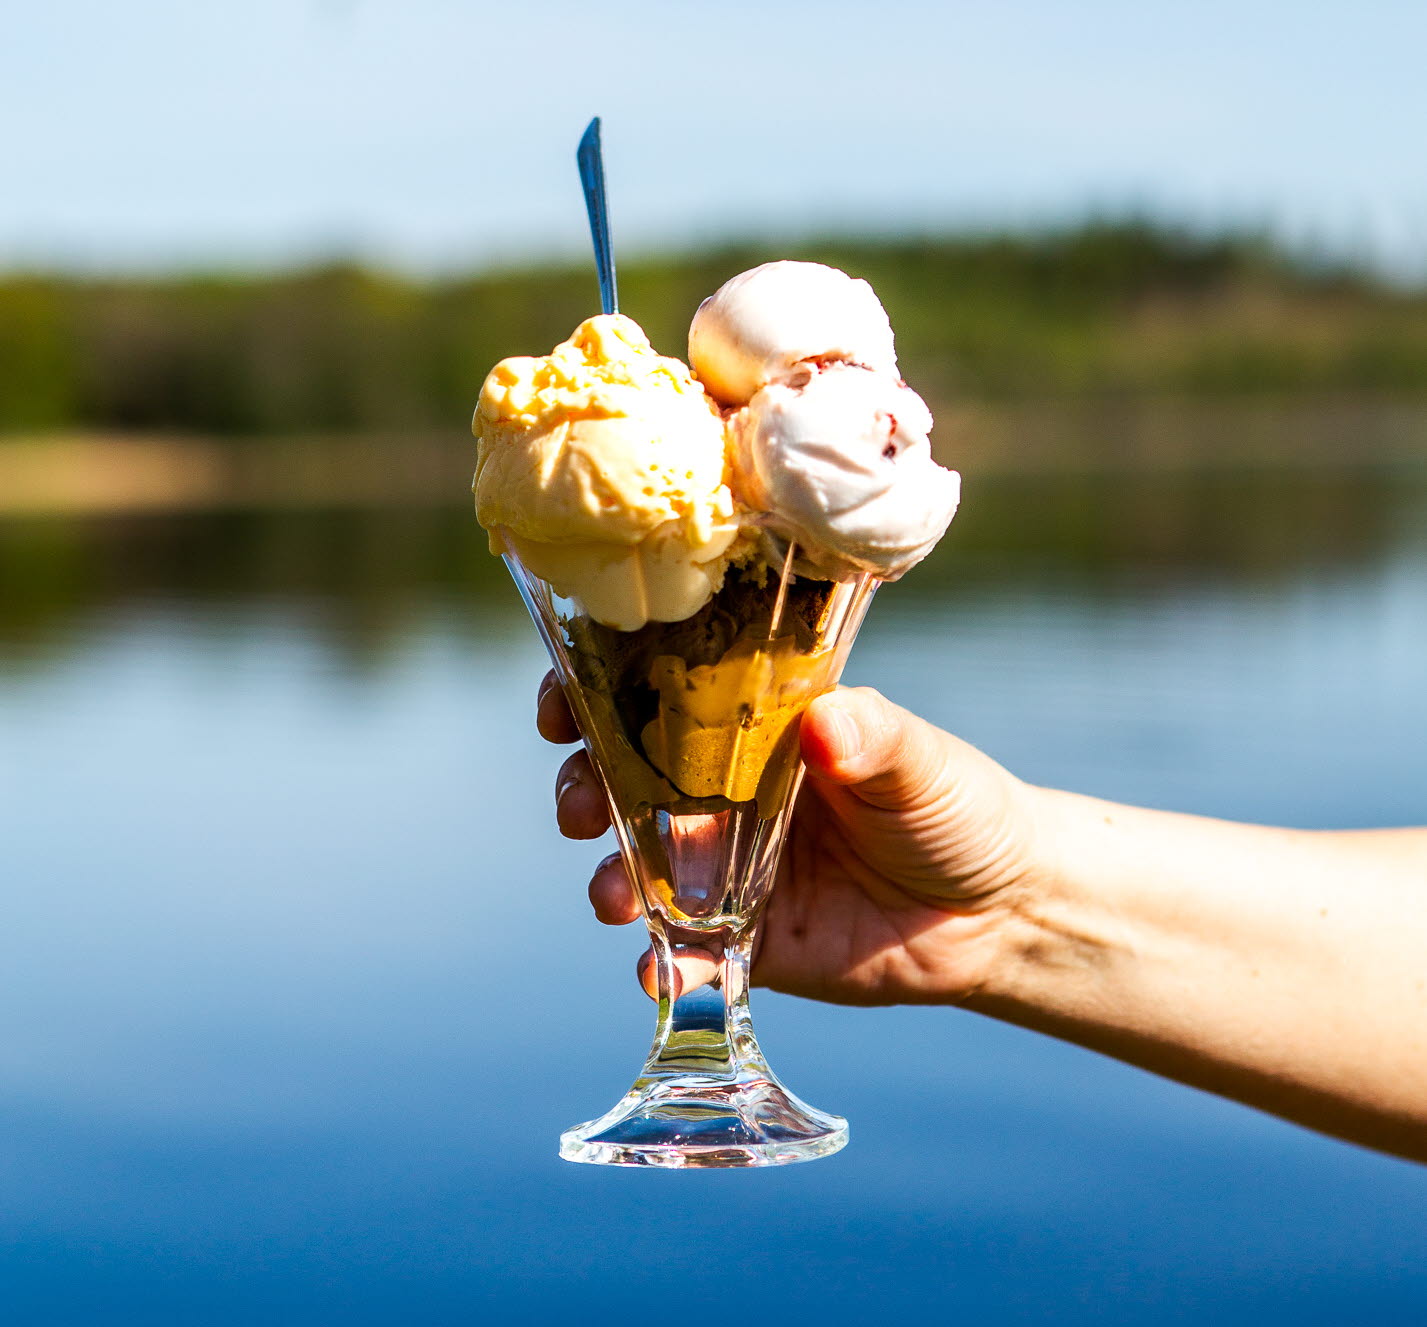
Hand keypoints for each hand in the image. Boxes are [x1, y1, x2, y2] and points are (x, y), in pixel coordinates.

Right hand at [538, 672, 1046, 1005]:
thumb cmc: (958, 809)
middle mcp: (725, 792)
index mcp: (756, 728)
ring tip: (614, 897)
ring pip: (638, 865)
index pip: (656, 693)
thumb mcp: (922, 764)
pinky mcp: (744, 938)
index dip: (594, 691)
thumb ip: (876, 739)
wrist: (999, 913)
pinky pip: (685, 950)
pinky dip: (662, 962)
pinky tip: (659, 970)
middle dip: (583, 788)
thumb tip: (827, 721)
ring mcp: (727, 867)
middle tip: (582, 807)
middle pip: (622, 778)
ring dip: (609, 878)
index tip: (561, 705)